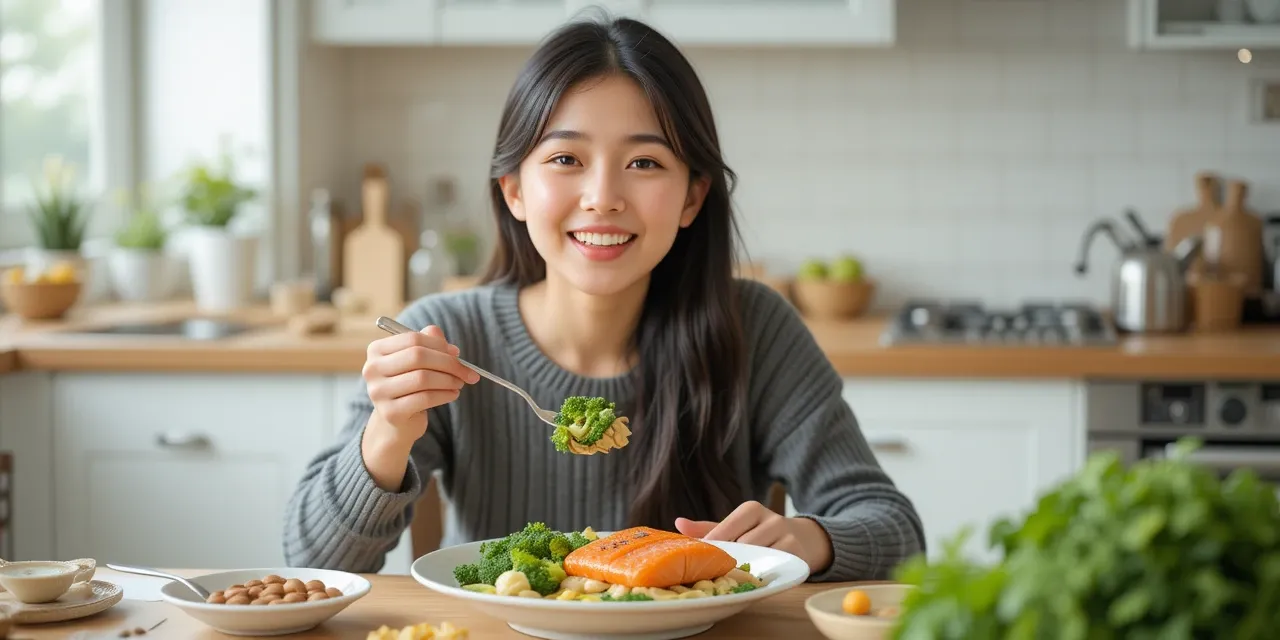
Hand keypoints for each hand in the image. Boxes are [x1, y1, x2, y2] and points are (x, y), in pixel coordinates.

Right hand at [362, 324, 479, 443]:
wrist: (397, 421)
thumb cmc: (410, 384)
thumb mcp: (419, 361)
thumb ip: (432, 344)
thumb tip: (452, 349)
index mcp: (377, 350)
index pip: (413, 339)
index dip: (439, 345)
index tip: (457, 354)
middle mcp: (371, 369)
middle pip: (417, 356)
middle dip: (448, 363)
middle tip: (467, 371)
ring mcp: (378, 392)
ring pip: (422, 378)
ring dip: (448, 380)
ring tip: (459, 383)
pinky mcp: (390, 413)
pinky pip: (425, 398)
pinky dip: (444, 395)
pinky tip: (453, 394)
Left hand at [675, 501, 833, 573]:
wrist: (806, 539)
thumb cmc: (762, 534)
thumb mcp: (737, 527)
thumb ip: (708, 528)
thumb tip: (678, 523)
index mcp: (751, 509)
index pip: (726, 527)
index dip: (713, 544)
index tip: (699, 557)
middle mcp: (771, 519)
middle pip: (740, 544)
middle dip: (727, 559)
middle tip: (711, 572)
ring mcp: (786, 536)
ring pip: (757, 556)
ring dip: (744, 568)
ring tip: (730, 577)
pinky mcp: (797, 554)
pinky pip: (774, 567)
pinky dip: (761, 574)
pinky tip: (752, 579)